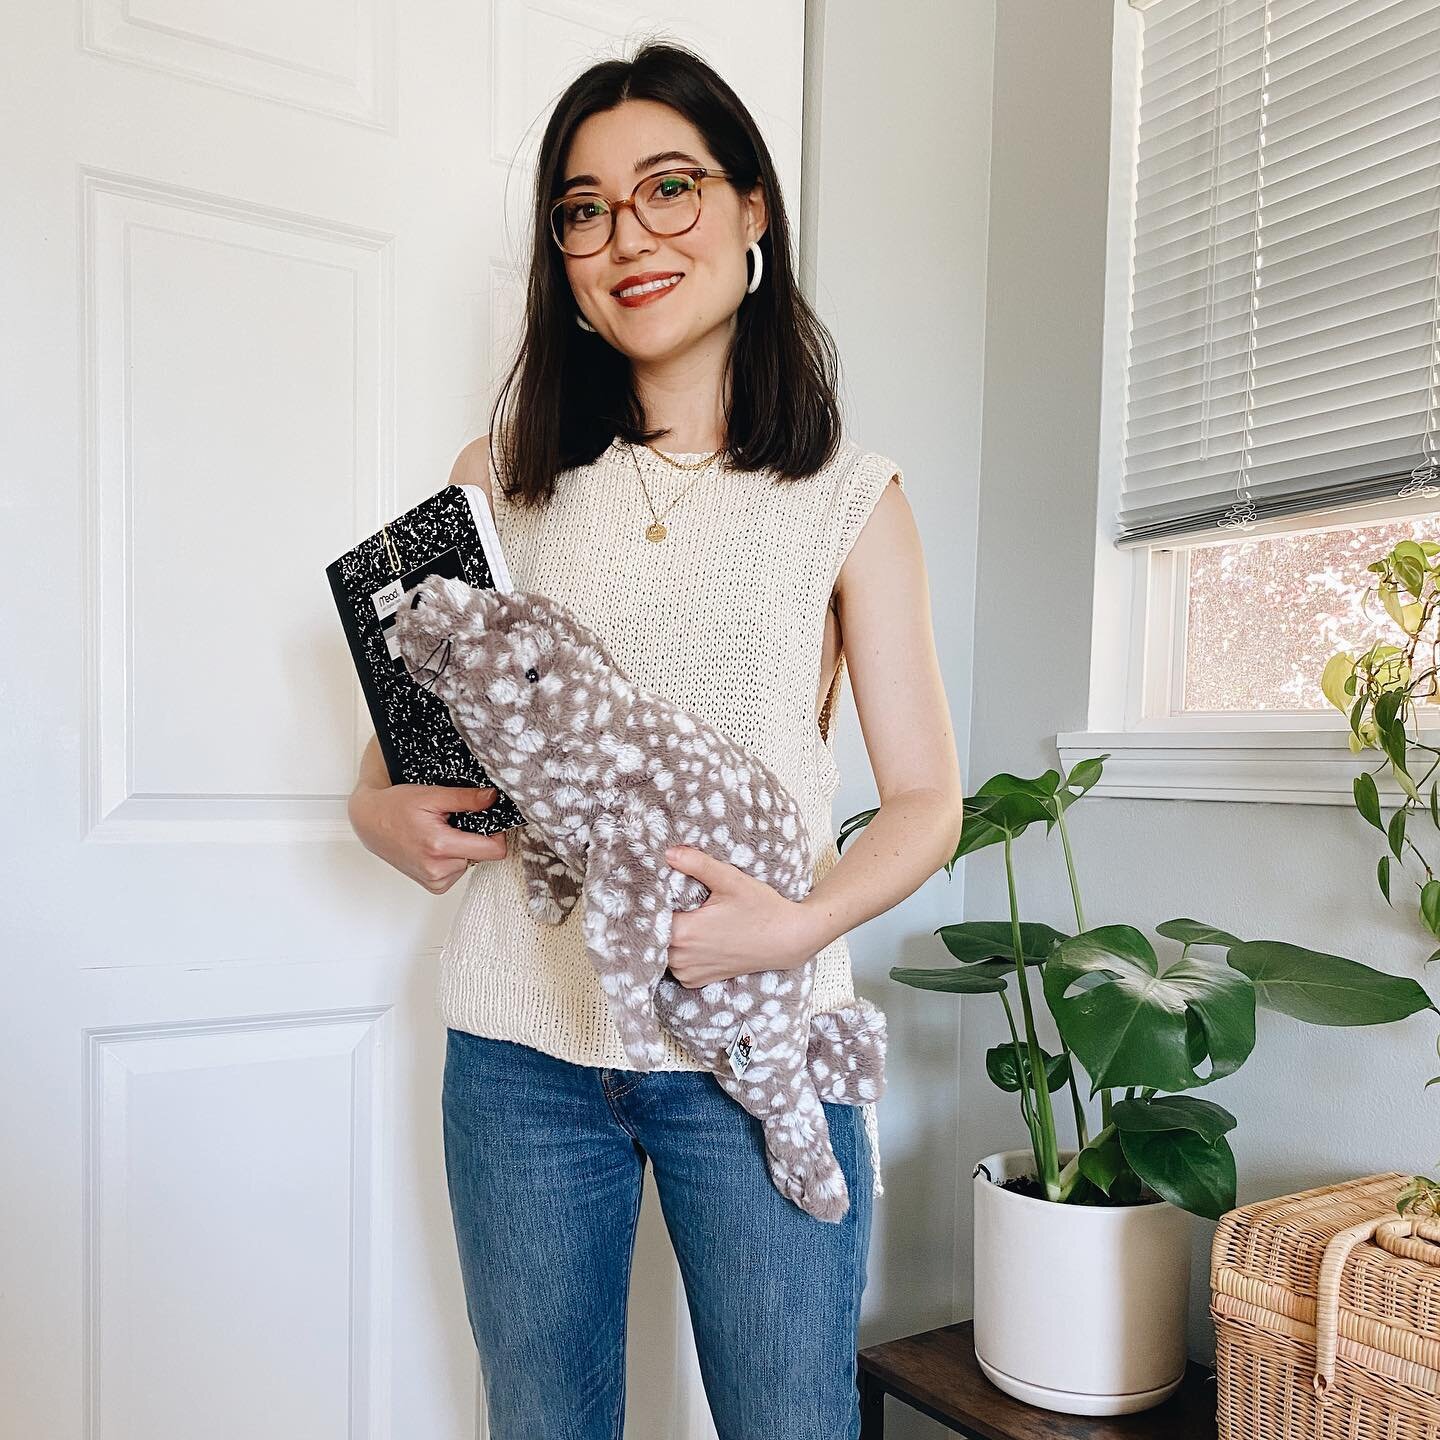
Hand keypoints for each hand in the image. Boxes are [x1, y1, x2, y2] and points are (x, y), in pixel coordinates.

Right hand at [347, 782, 507, 893]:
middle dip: (475, 837)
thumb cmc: (395, 806)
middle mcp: (438, 870)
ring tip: (440, 832)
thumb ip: (466, 799)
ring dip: (462, 847)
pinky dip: (452, 857)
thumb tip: (493, 798)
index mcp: (440, 847)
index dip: (497, 833)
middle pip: (483, 855)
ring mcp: (435, 881)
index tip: (489, 819)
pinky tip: (435, 845)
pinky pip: (457, 870)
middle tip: (454, 822)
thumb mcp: (432, 795)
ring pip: (471, 862)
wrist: (370, 822)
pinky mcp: (433, 886)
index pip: (494, 850)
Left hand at [663, 844, 815, 987]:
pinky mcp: (695, 981)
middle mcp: (681, 958)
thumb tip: (669, 853)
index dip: (650, 901)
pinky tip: (694, 937)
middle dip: (658, 917)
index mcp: (684, 932)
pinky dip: (678, 952)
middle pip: (653, 934)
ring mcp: (688, 972)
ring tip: (685, 917)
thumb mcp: (730, 880)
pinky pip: (674, 965)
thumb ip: (697, 865)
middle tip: (673, 900)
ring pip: (661, 950)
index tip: (655, 889)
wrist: (786, 939)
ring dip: (667, 936)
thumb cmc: (761, 909)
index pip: (650, 915)